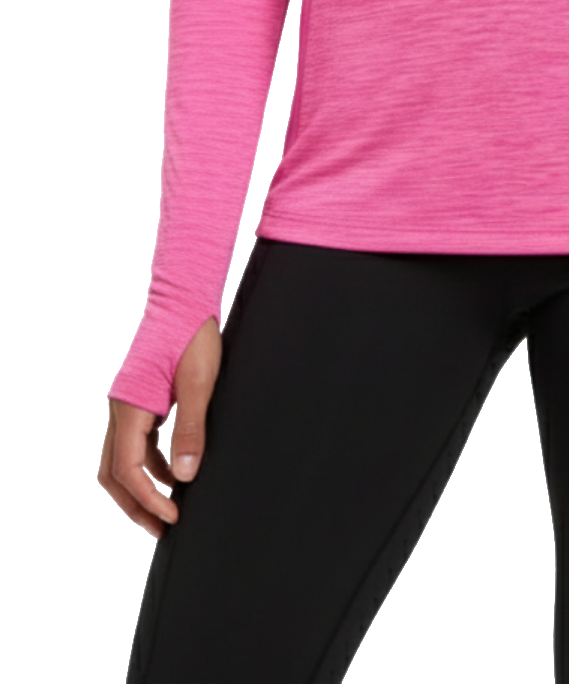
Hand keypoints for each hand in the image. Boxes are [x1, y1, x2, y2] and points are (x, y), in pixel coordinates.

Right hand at [97, 317, 222, 538]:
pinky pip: (134, 441)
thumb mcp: (198, 383)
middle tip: (161, 528)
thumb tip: (185, 478)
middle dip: (133, 505)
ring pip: (119, 459)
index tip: (172, 518)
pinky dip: (149, 463)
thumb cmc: (191, 335)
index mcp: (129, 407)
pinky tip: (175, 472)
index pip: (126, 469)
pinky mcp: (136, 398)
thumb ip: (190, 430)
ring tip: (170, 507)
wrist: (182, 298)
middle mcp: (118, 409)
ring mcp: (125, 404)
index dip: (147, 500)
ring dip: (140, 486)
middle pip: (111, 472)